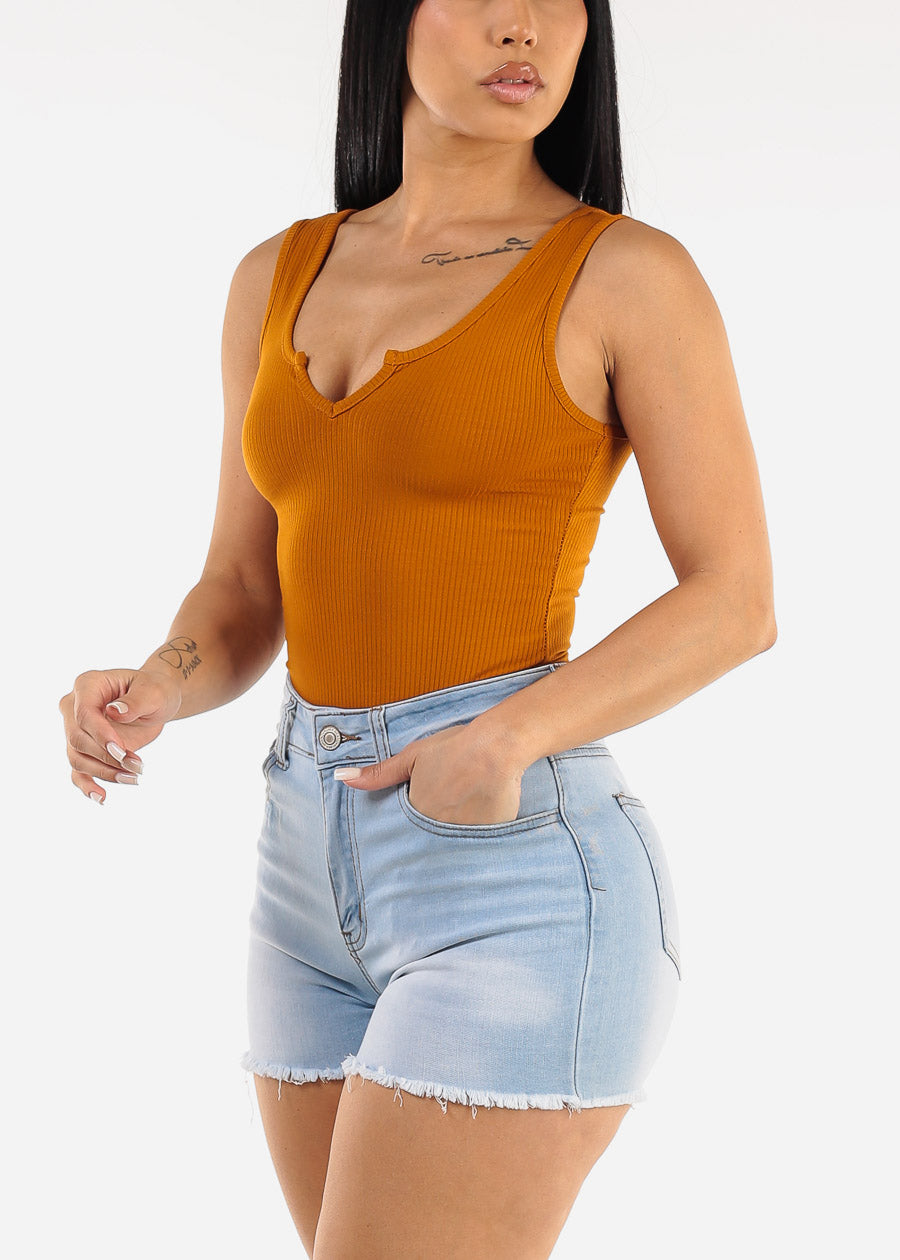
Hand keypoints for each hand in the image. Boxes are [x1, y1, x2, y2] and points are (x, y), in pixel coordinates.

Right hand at [58, 668, 182, 804]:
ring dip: (105, 772)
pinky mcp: (83, 749)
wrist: (155, 701)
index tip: (122, 750)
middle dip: (107, 757)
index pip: (84, 714)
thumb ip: (136, 701)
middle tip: (138, 766)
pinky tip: (102, 798)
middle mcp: (74, 706)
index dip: (100, 735)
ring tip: (134, 778)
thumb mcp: (154, 692)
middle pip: (78, 739)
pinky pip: (77, 771)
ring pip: (77, 758)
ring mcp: (75, 729)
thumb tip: (114, 712)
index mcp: (87, 685)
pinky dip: (87, 786)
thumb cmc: (154, 690)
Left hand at [335, 721, 525, 826]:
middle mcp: (436, 830)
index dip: (412, 825)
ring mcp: (462, 837)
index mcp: (415, 812)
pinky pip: (477, 846)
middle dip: (431, 834)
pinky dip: (477, 838)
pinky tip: (482, 818)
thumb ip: (379, 774)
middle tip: (446, 812)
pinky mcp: (487, 839)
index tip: (419, 819)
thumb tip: (343, 779)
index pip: (405, 832)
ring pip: (452, 845)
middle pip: (428, 841)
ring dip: (454, 836)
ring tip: (465, 813)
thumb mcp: (413, 757)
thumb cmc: (454, 748)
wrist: (496, 749)